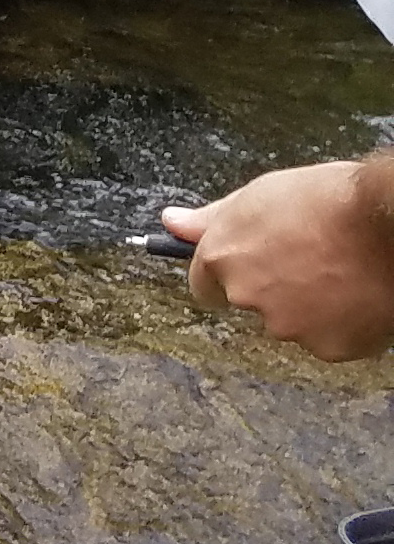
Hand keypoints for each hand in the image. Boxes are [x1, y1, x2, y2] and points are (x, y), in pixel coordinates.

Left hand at [167, 160, 393, 360]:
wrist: (385, 221)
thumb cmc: (327, 199)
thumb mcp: (258, 196)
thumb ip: (211, 218)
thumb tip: (170, 222)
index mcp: (222, 259)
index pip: (203, 286)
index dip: (227, 277)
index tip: (250, 268)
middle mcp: (247, 297)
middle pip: (253, 303)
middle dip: (274, 288)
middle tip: (310, 260)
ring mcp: (288, 326)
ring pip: (293, 322)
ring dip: (310, 307)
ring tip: (340, 273)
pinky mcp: (329, 347)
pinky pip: (331, 339)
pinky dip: (343, 325)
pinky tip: (358, 295)